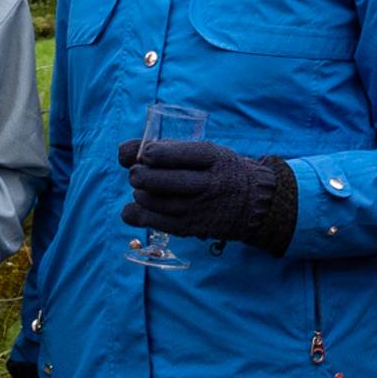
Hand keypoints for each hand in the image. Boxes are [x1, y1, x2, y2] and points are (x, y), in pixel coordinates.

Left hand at [117, 137, 293, 254]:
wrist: (254, 204)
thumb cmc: (221, 171)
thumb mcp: (207, 152)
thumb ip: (169, 149)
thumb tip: (122, 152)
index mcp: (214, 158)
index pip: (180, 154)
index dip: (154, 154)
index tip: (145, 154)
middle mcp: (208, 184)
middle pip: (162, 181)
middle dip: (140, 175)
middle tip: (136, 174)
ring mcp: (200, 209)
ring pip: (156, 202)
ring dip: (140, 194)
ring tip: (143, 189)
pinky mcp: (192, 228)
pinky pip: (157, 223)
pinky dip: (138, 214)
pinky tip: (134, 208)